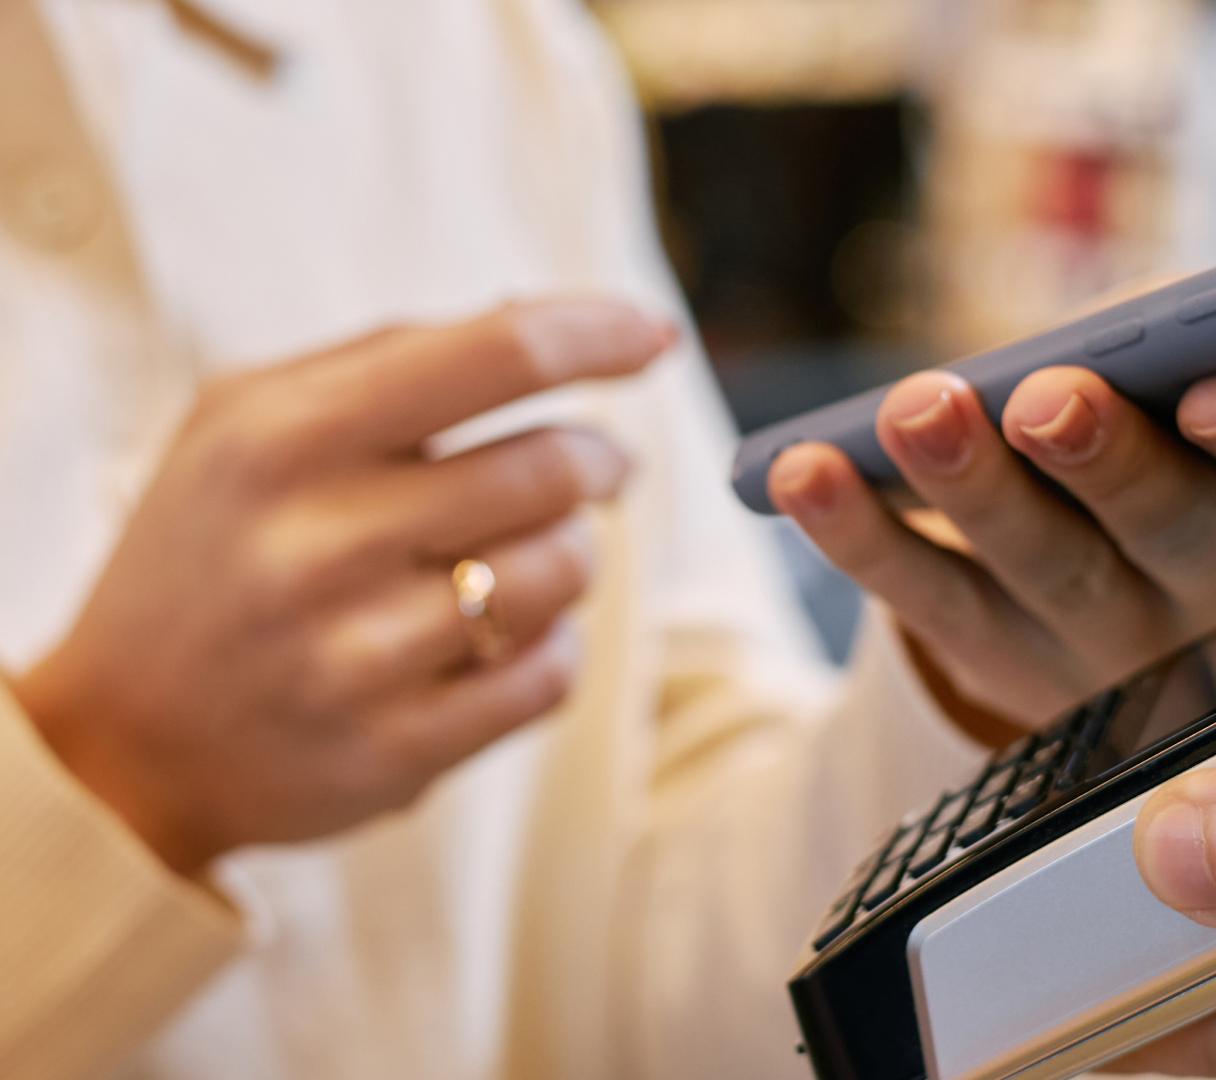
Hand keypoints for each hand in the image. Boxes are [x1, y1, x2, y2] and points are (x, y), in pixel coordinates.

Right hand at [12, 299, 669, 873]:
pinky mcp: (394, 751)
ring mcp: (356, 655)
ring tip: (535, 552)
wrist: (119, 741)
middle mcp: (317, 542)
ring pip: (565, 573)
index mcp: (284, 437)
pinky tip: (513, 635)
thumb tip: (546, 313)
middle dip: (602, 460)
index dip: (597, 332)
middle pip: (552, 467)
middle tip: (600, 466)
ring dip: (577, 554)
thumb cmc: (212, 547)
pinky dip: (556, 646)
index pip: (494, 354)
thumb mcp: (246, 422)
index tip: (654, 333)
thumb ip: (386, 356)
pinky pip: (549, 676)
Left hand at [766, 369, 1215, 727]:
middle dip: (1105, 461)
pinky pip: (931, 603)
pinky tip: (806, 472)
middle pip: (1170, 531)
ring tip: (917, 408)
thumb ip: (1211, 361)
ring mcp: (1113, 651)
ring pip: (1044, 571)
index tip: (1212, 393)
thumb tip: (1115, 325)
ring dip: (973, 486)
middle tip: (1047, 399)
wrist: (1194, 646)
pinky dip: (864, 539)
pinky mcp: (1008, 665)